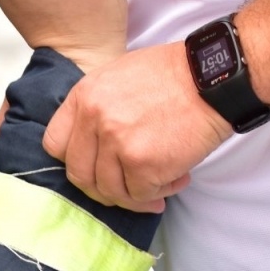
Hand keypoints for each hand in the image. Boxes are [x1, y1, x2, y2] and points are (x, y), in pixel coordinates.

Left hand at [44, 43, 232, 212]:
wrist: (214, 78)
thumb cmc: (175, 76)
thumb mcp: (119, 77)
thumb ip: (97, 109)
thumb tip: (90, 145)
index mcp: (84, 97)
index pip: (55, 145)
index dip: (74, 161)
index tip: (93, 166)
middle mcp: (94, 120)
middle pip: (79, 175)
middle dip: (102, 188)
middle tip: (126, 188)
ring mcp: (117, 143)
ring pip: (110, 190)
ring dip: (135, 194)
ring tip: (161, 182)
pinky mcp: (142, 164)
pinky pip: (141, 194)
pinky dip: (160, 192)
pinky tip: (178, 177)